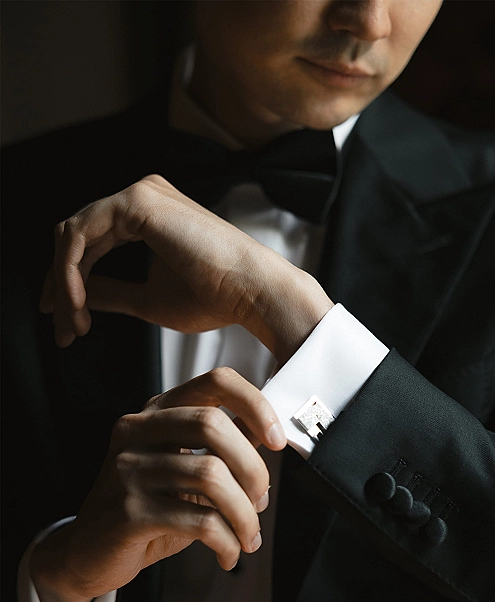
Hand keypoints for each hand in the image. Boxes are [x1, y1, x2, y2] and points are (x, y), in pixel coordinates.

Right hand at [30, 368, 286, 601]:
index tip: (277, 440)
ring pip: (211, 476)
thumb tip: (270, 434)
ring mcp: (129, 469)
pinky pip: (199, 521)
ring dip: (244, 515)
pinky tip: (228, 554)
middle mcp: (138, 431)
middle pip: (214, 424)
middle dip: (253, 468)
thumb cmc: (148, 509)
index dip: (255, 405)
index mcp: (157, 412)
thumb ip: (222, 448)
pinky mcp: (130, 511)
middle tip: (261, 500)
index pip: (215, 382)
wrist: (91, 553)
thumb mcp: (185, 470)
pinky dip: (226, 541)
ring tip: (248, 537)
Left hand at [41, 175, 332, 362]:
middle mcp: (141, 196)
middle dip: (60, 287)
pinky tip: (79, 303)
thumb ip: (112, 293)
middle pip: (76, 239)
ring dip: (64, 284)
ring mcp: (139, 194)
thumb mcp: (148, 300)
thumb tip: (77, 297)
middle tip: (62, 331)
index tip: (66, 324)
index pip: (89, 243)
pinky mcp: (137, 201)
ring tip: (73, 325)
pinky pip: (81, 235)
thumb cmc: (215, 299)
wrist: (252, 292)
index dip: (67, 283)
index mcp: (146, 215)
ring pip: (72, 237)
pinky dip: (71, 272)